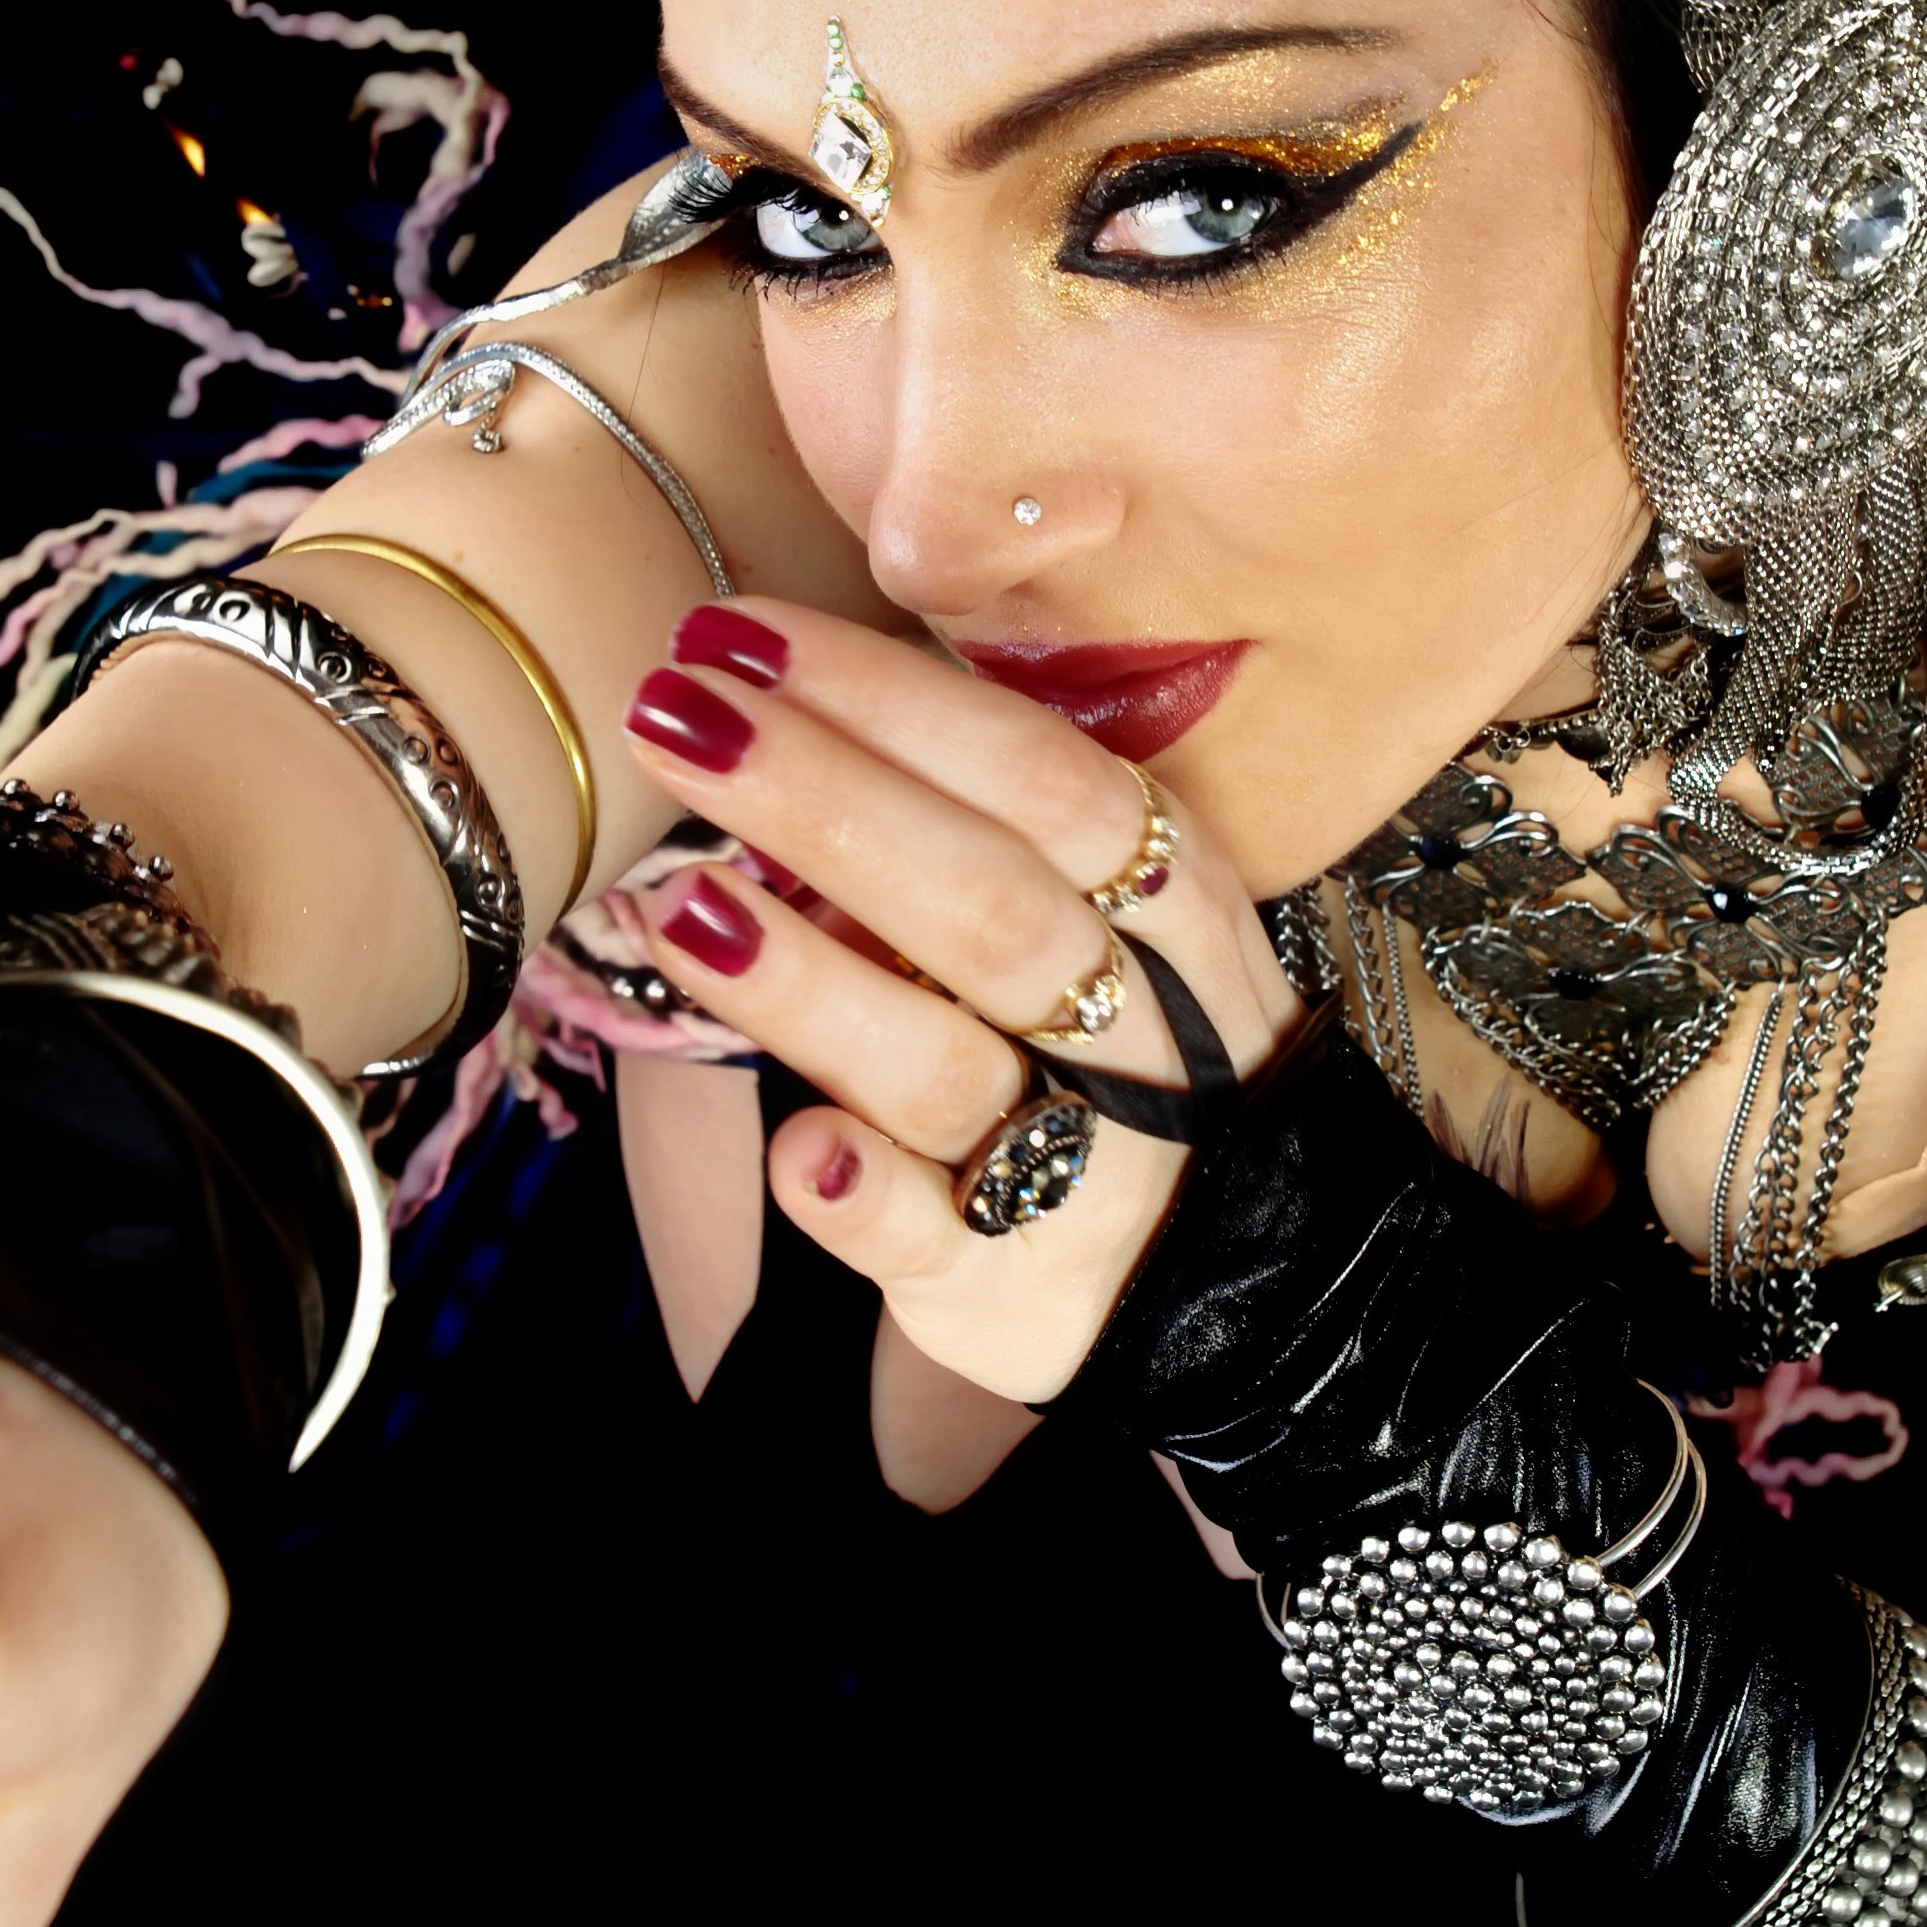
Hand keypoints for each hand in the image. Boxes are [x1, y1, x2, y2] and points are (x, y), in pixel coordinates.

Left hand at [613, 601, 1303, 1403]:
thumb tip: (786, 739)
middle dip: (825, 797)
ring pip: (947, 1065)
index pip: (1037, 776)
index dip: (890, 699)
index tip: (740, 633)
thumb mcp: (1110, 929)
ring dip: (813, 983)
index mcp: (1171, 908)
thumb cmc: (1128, 1064)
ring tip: (683, 903)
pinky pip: (936, 1242)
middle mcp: (1144, 1031)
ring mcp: (1086, 1171)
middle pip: (990, 902)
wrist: (1250, 1286)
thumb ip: (977, 843)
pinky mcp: (1015, 1293)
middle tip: (676, 716)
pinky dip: (867, 1197)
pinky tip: (798, 1152)